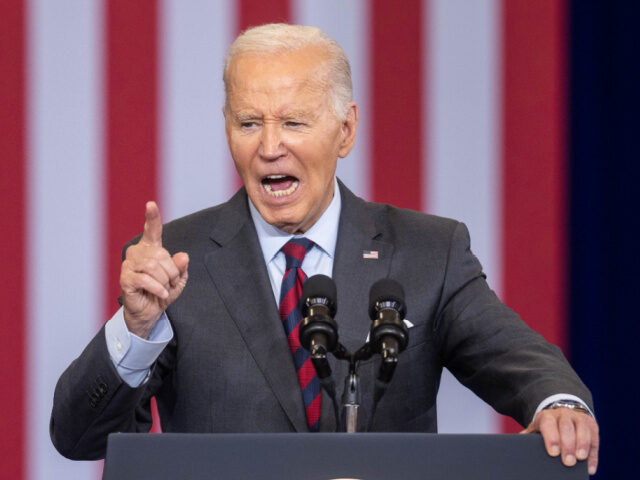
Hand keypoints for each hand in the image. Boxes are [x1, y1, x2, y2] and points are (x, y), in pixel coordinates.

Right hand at [120, 201, 188, 337]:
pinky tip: (161, 294)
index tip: (151, 204)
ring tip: (165, 288)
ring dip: (165, 280)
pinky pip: (145, 279)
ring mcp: (129, 265)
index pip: (152, 229)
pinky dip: (157, 288)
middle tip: (171, 283)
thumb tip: (183, 256)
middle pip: (160, 255)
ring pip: (153, 266)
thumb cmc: (163, 292)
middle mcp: (137, 252)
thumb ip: (181, 266)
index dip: (152, 216)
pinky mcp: (125, 279)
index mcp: (151, 248)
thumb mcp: (178, 279)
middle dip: (172, 271)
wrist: (150, 312)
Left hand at [521, 407, 598, 474]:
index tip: (553, 453)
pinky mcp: (592, 425)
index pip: (548, 423)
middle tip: (568, 462)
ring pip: (583, 429)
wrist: (562, 415)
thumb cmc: (546, 428)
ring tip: (580, 459)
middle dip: (567, 445)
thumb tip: (516, 445)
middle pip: (566, 427)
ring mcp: (579, 418)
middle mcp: (563, 414)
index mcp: (547, 416)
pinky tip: (590, 468)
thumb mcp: (536, 429)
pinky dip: (593, 455)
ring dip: (582, 445)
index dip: (551, 437)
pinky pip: (595, 439)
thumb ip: (528, 436)